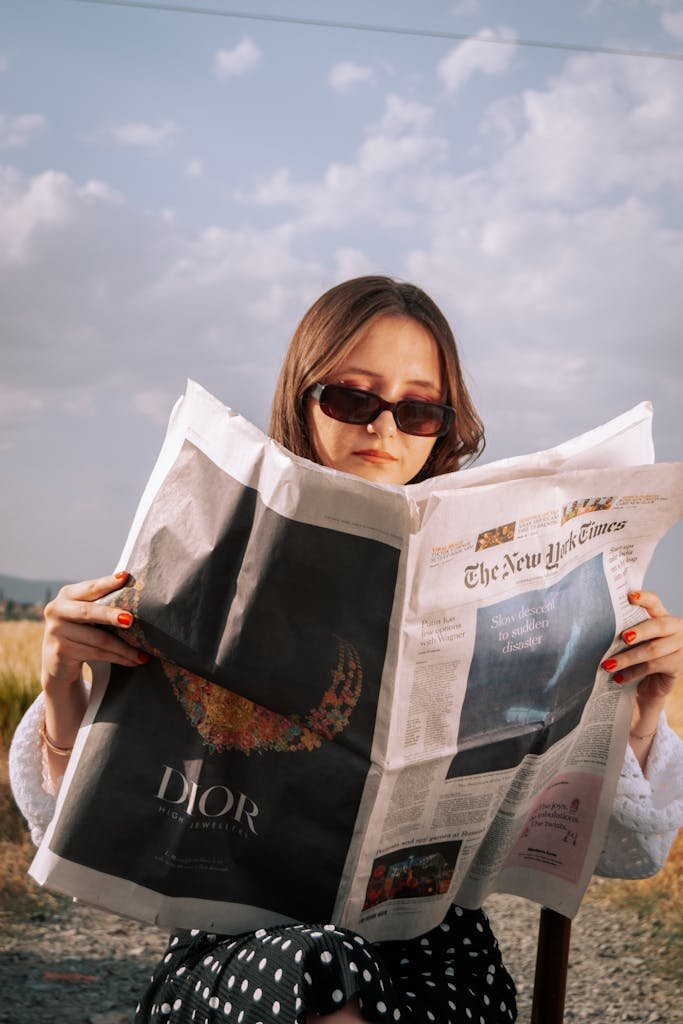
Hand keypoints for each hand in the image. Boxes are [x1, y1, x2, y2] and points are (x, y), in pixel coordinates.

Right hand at [42, 571, 147, 692]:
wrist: (58, 664)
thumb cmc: (82, 632)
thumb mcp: (88, 615)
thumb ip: (104, 604)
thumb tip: (137, 597)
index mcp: (68, 594)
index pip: (91, 588)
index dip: (107, 583)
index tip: (125, 577)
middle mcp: (57, 609)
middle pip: (89, 612)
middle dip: (111, 616)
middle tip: (130, 620)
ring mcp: (56, 631)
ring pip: (99, 639)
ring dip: (125, 649)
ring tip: (144, 655)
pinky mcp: (60, 651)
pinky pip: (97, 654)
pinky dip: (118, 658)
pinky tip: (133, 661)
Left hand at [605, 591, 682, 711]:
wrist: (654, 684)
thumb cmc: (641, 657)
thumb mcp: (635, 640)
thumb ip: (627, 629)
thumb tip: (601, 624)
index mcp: (663, 616)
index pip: (655, 602)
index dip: (644, 598)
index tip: (630, 597)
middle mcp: (676, 629)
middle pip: (658, 626)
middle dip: (639, 631)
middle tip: (624, 637)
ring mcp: (680, 648)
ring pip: (653, 650)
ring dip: (628, 658)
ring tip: (608, 665)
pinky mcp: (677, 666)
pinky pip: (653, 667)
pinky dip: (633, 672)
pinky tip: (619, 677)